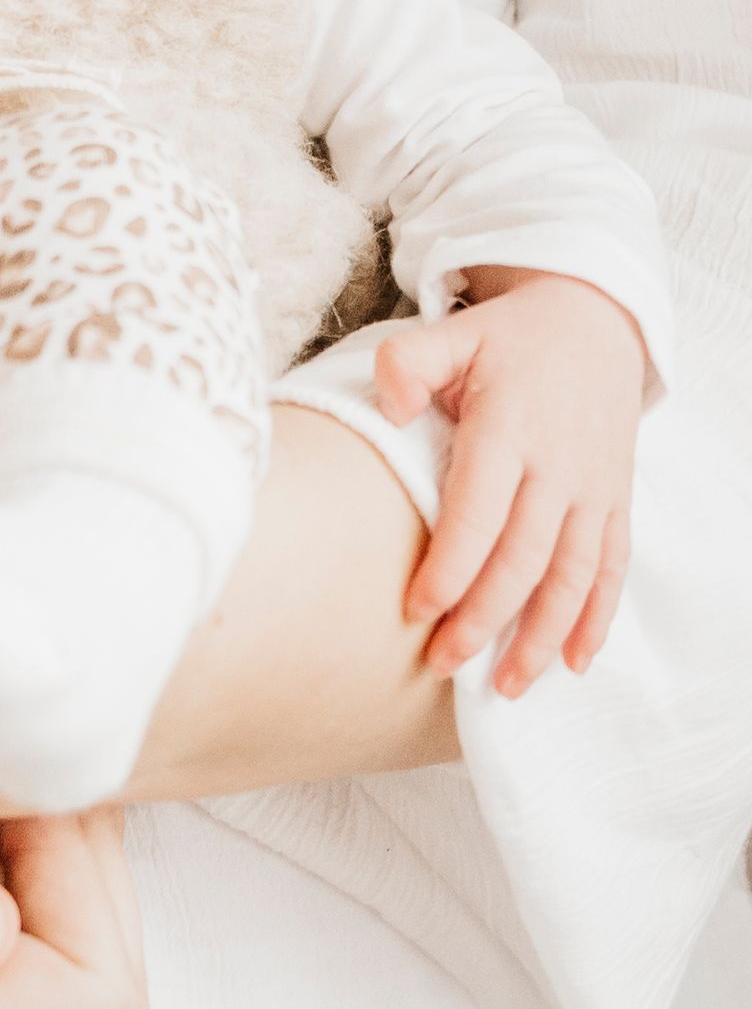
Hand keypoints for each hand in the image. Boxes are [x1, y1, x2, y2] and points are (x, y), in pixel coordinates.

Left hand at [374, 268, 645, 697]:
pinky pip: (612, 567)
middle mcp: (559, 465)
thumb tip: (392, 406)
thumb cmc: (507, 340)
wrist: (595, 323)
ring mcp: (594, 487)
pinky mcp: (617, 500)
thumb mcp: (453, 333)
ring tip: (505, 685)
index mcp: (510, 428)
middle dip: (484, 618)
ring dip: (541, 635)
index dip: (450, 568)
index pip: (479, 512)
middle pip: (523, 557)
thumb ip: (408, 363)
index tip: (416, 612)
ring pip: (572, 574)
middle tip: (443, 664)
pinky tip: (575, 662)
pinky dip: (598, 617)